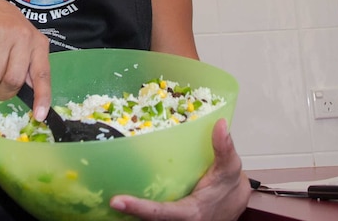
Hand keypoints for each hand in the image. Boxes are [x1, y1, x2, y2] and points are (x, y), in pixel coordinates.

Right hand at [0, 0, 51, 120]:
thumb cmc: (10, 30)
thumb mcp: (26, 45)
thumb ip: (30, 67)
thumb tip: (35, 97)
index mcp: (38, 44)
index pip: (42, 74)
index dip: (42, 96)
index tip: (39, 115)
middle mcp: (24, 38)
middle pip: (13, 79)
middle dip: (3, 92)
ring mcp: (4, 34)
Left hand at [109, 119, 249, 220]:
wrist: (234, 202)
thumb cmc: (229, 186)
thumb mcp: (230, 167)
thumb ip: (224, 148)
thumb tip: (220, 124)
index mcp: (191, 212)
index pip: (162, 213)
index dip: (139, 208)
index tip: (116, 201)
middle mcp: (179, 220)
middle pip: (148, 220)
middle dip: (127, 210)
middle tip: (103, 194)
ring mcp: (173, 220)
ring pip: (147, 219)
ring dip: (129, 208)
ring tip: (104, 191)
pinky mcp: (170, 216)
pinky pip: (152, 214)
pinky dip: (137, 205)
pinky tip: (122, 192)